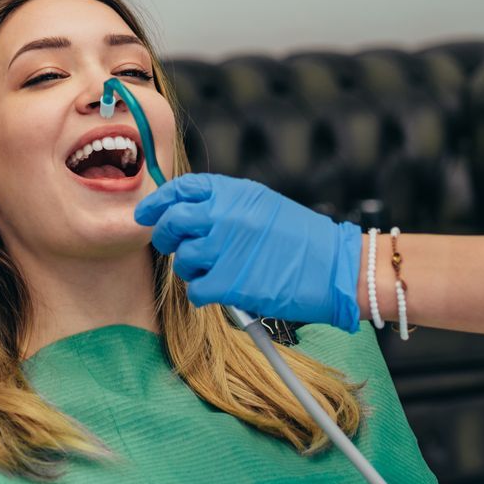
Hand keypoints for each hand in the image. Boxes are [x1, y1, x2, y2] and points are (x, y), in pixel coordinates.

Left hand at [135, 174, 362, 330]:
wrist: (337, 268)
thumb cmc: (303, 240)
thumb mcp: (262, 206)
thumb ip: (226, 205)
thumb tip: (187, 213)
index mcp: (234, 192)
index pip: (181, 189)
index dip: (158, 202)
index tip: (146, 215)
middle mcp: (225, 215)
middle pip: (172, 222)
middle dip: (165, 237)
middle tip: (172, 247)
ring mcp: (225, 248)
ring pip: (183, 260)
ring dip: (191, 270)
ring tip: (214, 273)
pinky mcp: (230, 282)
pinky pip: (195, 289)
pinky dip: (203, 294)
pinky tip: (220, 292)